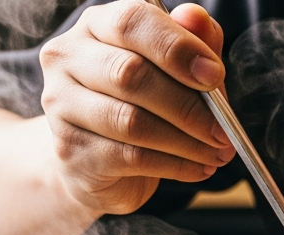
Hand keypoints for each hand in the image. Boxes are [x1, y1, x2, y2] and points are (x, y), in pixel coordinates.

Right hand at [39, 0, 234, 215]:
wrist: (97, 161)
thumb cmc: (142, 105)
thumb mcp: (173, 70)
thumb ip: (189, 42)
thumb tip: (196, 17)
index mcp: (96, 26)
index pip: (132, 22)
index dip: (177, 47)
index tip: (215, 76)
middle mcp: (67, 58)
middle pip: (131, 74)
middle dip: (189, 106)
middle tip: (224, 131)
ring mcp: (60, 105)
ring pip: (131, 121)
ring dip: (186, 141)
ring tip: (218, 154)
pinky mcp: (70, 150)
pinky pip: (131, 157)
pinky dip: (174, 164)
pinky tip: (198, 168)